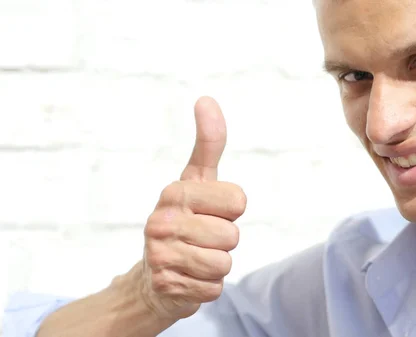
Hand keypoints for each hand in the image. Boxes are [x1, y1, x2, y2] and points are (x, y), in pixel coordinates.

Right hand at [139, 97, 245, 319]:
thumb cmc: (184, 220)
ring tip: (194, 257)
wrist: (154, 275)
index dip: (230, 211)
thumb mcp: (197, 181)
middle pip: (232, 236)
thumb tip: (207, 99)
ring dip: (216, 264)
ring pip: (224, 263)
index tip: (210, 212)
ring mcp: (161, 256)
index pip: (238, 202)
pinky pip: (214, 288)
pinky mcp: (167, 287)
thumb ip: (209, 143)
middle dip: (224, 240)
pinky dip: (207, 286)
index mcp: (175, 192)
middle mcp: (162, 222)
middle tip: (201, 238)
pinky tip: (188, 278)